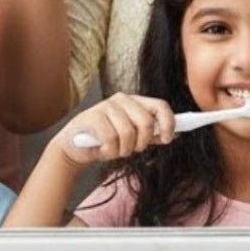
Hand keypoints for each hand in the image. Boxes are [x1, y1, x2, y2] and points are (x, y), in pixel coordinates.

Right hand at [54, 93, 175, 167]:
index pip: (160, 106)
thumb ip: (151, 135)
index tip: (167, 139)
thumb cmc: (105, 141)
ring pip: (128, 134)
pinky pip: (112, 140)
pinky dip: (110, 151)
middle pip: (146, 122)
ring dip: (123, 150)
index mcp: (135, 102)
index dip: (168, 123)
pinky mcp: (93, 116)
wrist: (75, 148)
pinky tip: (102, 149)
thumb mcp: (132, 138)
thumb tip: (174, 135)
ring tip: (114, 150)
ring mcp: (106, 106)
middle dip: (141, 143)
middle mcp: (122, 99)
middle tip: (130, 149)